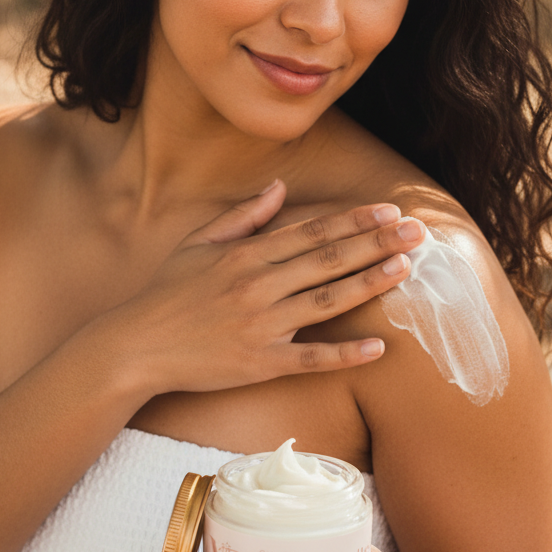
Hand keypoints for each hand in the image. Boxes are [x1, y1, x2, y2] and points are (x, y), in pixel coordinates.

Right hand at [108, 180, 425, 394]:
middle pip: (328, 259)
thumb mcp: (197, 244)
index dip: (354, 220)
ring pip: (326, 301)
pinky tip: (378, 348)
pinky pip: (310, 359)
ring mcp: (262, 326)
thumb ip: (243, 217)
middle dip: (376, 242)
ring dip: (369, 283)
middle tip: (417, 232)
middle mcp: (258, 286)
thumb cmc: (165, 294)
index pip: (312, 232)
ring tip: (405, 268)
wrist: (134, 347)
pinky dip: (344, 355)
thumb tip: (278, 188)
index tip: (389, 210)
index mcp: (246, 255)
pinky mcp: (260, 364)